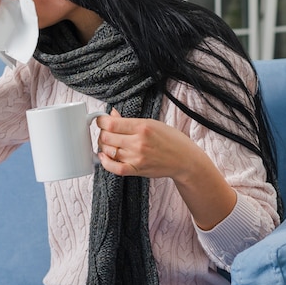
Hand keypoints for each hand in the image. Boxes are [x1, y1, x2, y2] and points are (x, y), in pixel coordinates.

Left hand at [96, 109, 237, 229]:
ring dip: (103, 146)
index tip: (100, 120)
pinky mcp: (137, 170)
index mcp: (142, 127)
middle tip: (105, 132)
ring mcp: (137, 158)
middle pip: (106, 137)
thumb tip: (111, 114)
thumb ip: (129, 121)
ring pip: (108, 151)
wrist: (185, 160)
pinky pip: (114, 168)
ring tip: (107, 143)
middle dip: (102, 133)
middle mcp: (138, 142)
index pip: (110, 124)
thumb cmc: (171, 139)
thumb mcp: (151, 123)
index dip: (100, 121)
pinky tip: (103, 157)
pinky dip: (105, 162)